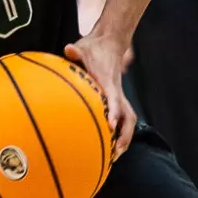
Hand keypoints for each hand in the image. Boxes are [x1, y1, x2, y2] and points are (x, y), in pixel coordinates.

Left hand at [64, 37, 135, 157]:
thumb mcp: (84, 47)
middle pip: (128, 117)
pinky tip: (107, 145)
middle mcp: (117, 92)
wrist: (109, 42)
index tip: (110, 126)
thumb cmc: (94, 48)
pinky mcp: (115, 98)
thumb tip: (68, 49)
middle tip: (115, 153)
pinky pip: (121, 119)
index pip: (115, 99)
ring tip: (114, 156)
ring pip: (128, 120)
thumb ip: (77, 51)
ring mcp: (118, 96)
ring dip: (124, 138)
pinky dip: (118, 133)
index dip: (113, 112)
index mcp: (108, 82)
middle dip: (124, 136)